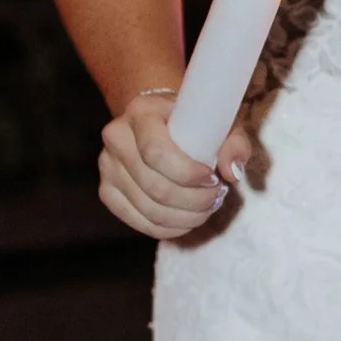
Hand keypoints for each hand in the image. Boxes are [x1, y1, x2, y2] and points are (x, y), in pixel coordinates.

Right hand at [97, 90, 246, 238]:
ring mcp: (108, 167)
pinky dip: (168, 228)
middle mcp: (117, 137)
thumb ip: (233, 143)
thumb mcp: (219, 122)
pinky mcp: (108, 192)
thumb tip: (231, 173)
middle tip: (215, 197)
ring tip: (206, 209)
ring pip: (148, 209)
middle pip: (154, 186)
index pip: (156, 152)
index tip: (213, 178)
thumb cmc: (192, 122)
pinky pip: (138, 222)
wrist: (159, 122)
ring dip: (185, 217)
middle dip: (193, 201)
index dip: (187, 174)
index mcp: (141, 112)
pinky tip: (187, 220)